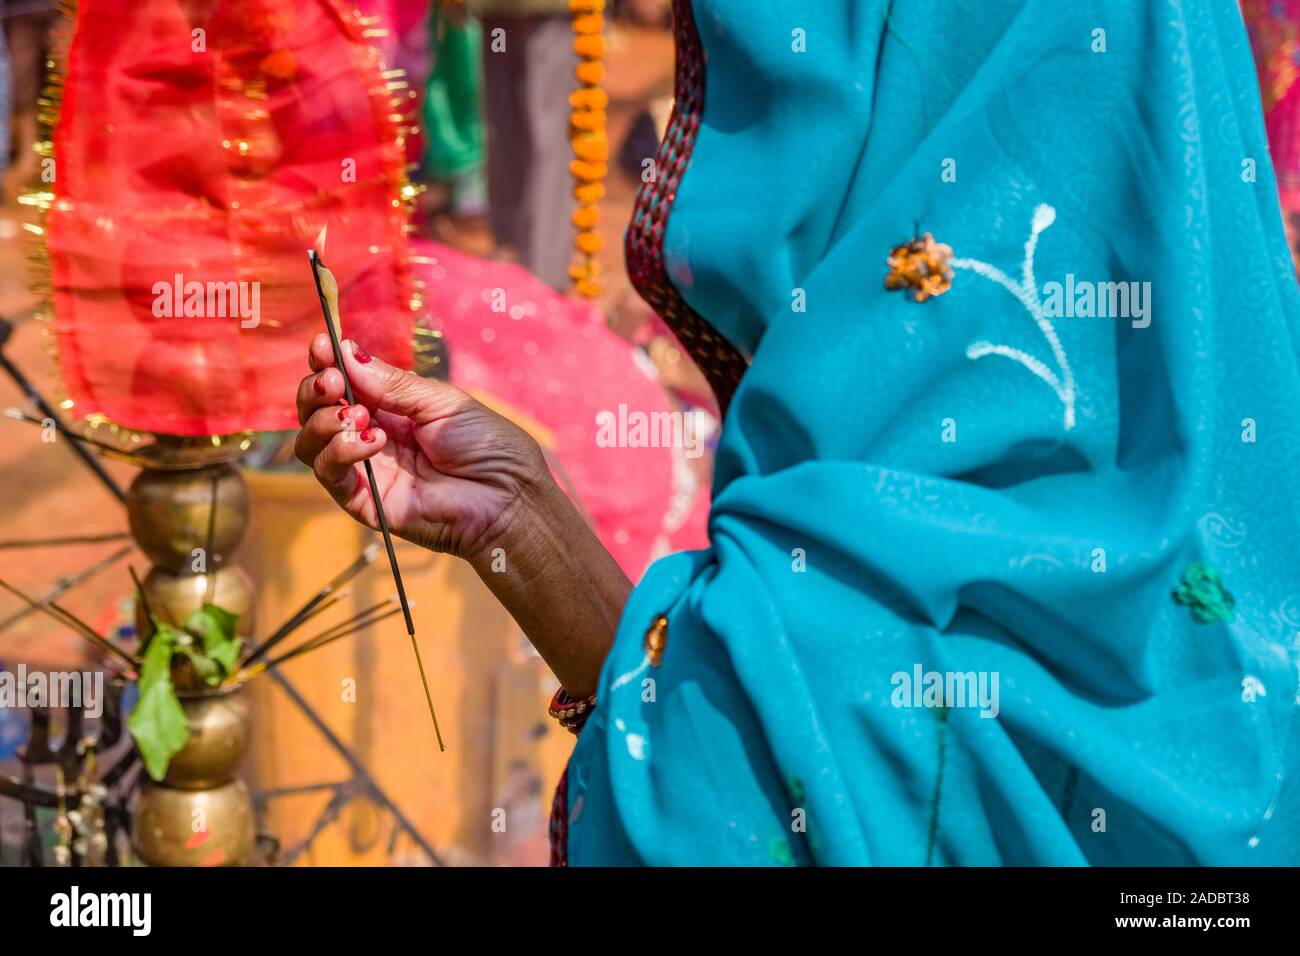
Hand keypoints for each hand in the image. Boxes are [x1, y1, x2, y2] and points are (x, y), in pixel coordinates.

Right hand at [294, 333, 631, 697]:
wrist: (508, 498)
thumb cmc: (488, 447)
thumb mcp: (441, 402)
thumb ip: (392, 383)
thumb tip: (346, 352)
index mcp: (391, 408)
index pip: (343, 382)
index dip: (326, 362)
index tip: (322, 345)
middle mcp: (371, 436)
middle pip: (317, 410)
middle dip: (317, 389)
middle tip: (333, 382)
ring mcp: (366, 469)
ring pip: (312, 443)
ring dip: (325, 421)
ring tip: (359, 416)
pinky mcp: (364, 501)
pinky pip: (330, 474)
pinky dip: (342, 451)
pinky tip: (374, 442)